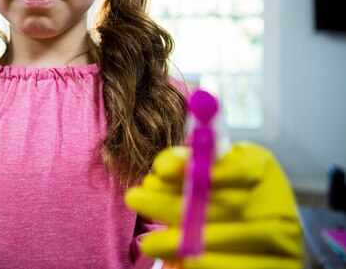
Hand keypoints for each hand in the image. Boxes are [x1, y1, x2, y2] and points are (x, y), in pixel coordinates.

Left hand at [124, 142, 302, 268]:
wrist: (256, 230)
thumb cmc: (220, 191)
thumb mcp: (207, 167)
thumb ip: (186, 161)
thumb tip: (165, 166)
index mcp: (262, 167)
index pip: (239, 166)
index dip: (199, 169)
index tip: (158, 171)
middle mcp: (280, 202)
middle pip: (226, 205)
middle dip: (173, 205)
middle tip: (135, 199)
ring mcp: (285, 241)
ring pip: (229, 242)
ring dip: (182, 242)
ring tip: (149, 243)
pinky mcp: (282, 268)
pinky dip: (203, 266)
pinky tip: (176, 261)